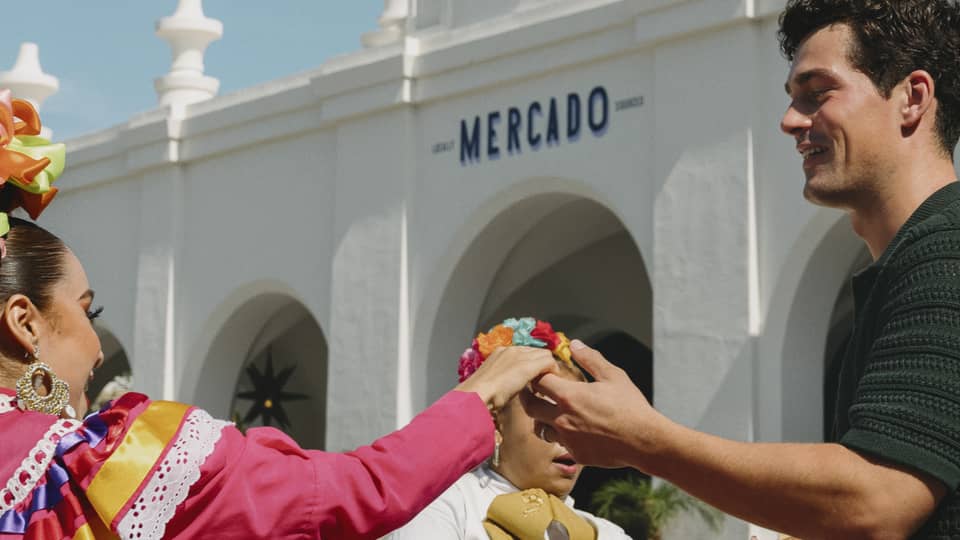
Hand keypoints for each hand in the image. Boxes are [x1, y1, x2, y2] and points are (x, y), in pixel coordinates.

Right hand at [455, 346, 557, 411]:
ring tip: (545, 386)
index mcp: (500, 352)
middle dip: (542, 365)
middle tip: (542, 383)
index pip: (525, 352)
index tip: (533, 379)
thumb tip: (508, 387)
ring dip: (548, 369)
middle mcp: (511, 350)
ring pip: (545, 355)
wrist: (476, 396)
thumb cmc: (479, 395)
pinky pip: (549, 363)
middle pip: (536, 351)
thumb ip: (501, 380)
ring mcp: (519, 356)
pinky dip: (552, 373)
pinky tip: (548, 386)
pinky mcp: (527, 365)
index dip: (532, 364)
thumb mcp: (490, 383)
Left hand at [520, 340, 665, 468]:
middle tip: (531, 391)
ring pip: (540, 428)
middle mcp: (562, 418)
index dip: (537, 375)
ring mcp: (567, 438)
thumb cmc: (630, 406)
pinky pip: (559, 443)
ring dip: (541, 419)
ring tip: (548, 412)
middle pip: (530, 406)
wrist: (643, 441)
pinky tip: (571, 429)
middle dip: (528, 396)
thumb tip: (574, 345)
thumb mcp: (613, 376)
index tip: (542, 373)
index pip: (539, 381)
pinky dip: (560, 435)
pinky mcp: (576, 453)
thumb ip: (590, 359)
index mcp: (569, 396)